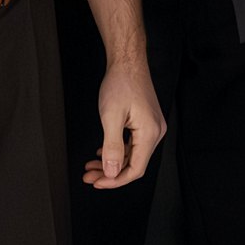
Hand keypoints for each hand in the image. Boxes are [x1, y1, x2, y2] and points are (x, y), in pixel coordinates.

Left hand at [83, 58, 165, 188]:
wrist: (128, 62)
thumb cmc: (121, 83)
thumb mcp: (111, 117)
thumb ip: (112, 147)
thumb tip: (113, 172)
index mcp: (150, 133)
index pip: (135, 169)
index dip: (115, 180)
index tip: (97, 182)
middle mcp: (155, 132)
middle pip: (134, 164)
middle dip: (110, 173)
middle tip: (89, 176)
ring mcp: (152, 126)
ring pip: (132, 155)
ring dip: (112, 163)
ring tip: (91, 166)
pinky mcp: (146, 122)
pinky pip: (132, 144)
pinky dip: (117, 151)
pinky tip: (102, 152)